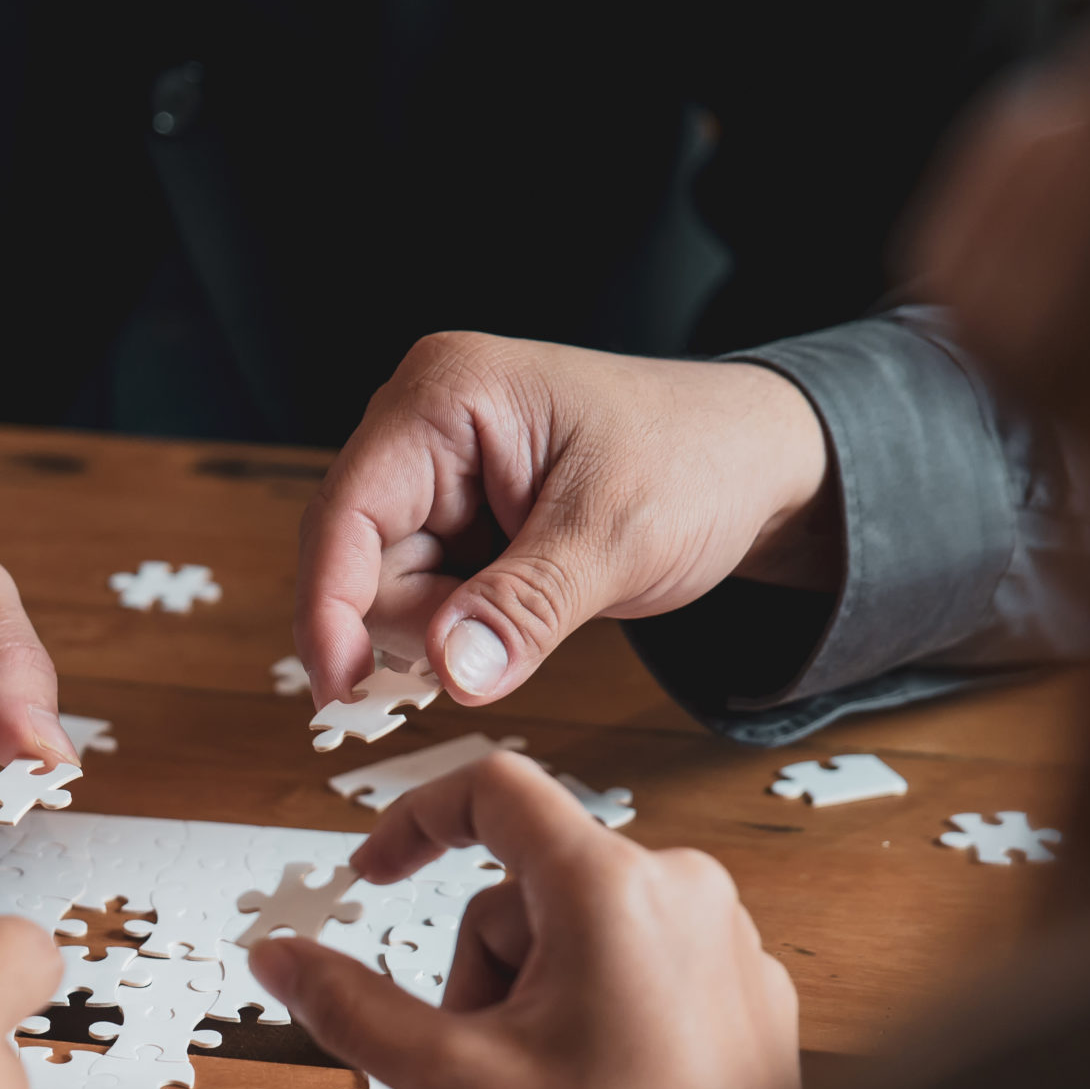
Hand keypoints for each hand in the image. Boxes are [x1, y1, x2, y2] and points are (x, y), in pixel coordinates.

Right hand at [246, 751, 800, 1088]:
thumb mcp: (457, 1083)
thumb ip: (353, 1007)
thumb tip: (278, 957)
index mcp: (611, 888)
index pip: (493, 791)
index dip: (413, 821)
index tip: (374, 871)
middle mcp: (682, 890)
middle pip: (525, 888)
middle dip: (480, 972)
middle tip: (486, 1068)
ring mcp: (724, 940)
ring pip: (578, 932)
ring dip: (533, 999)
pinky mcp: (747, 990)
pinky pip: (637, 966)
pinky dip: (594, 1015)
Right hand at [296, 334, 835, 707]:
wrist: (760, 466)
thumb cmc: (699, 461)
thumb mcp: (615, 540)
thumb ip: (525, 608)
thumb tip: (449, 673)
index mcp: (444, 397)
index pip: (346, 514)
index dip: (330, 608)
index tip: (342, 691)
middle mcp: (421, 428)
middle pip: (358, 562)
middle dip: (419, 623)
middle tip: (508, 635)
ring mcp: (434, 476)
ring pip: (387, 592)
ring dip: (447, 630)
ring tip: (540, 605)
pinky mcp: (453, 519)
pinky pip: (422, 599)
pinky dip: (463, 627)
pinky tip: (523, 612)